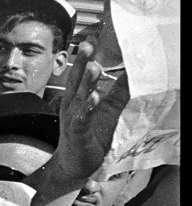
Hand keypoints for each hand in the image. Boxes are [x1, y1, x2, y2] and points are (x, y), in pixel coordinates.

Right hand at [54, 40, 130, 180]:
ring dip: (87, 82)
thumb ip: (117, 93)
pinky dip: (87, 108)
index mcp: (78, 99)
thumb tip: (131, 75)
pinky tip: (93, 98)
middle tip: (87, 44)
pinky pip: (82, 119)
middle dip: (82, 63)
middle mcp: (73, 106)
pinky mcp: (77, 133)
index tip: (90, 39)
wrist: (73, 165)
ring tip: (93, 66)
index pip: (82, 75)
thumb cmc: (88, 138)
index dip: (86, 58)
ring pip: (80, 97)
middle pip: (77, 80)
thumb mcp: (106, 112)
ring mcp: (74, 119)